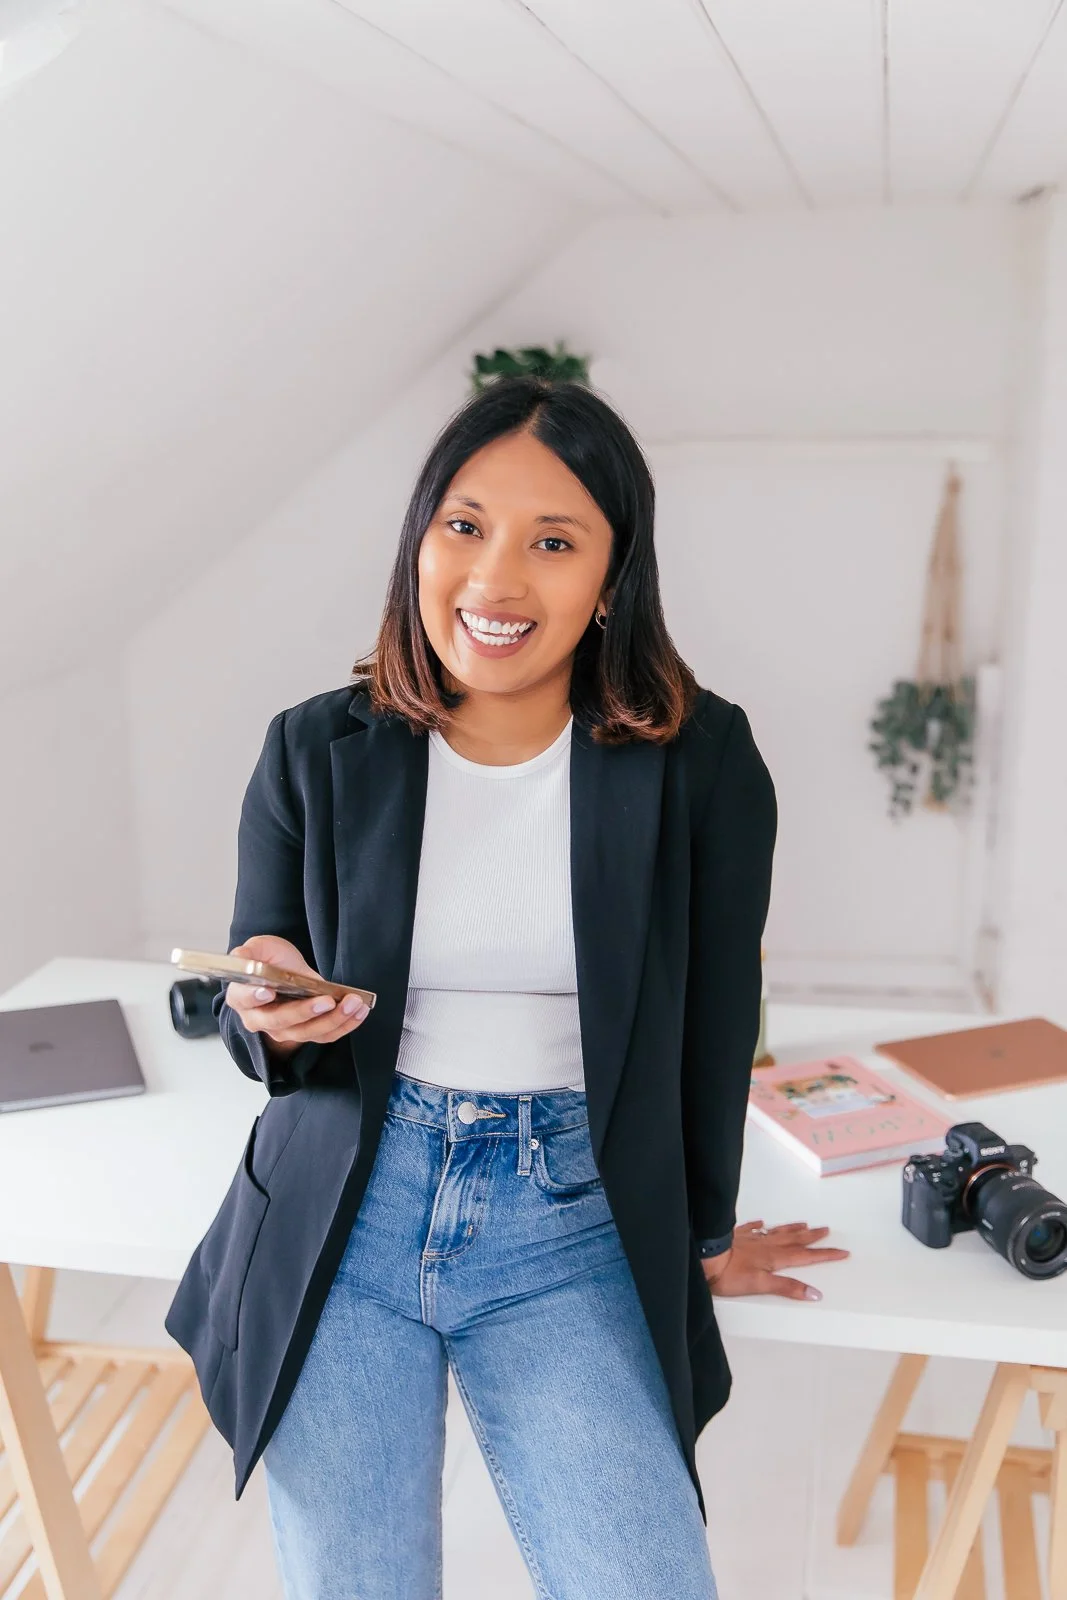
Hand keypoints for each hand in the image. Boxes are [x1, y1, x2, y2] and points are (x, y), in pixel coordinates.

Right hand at [225, 936, 371, 1058]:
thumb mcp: (259, 948)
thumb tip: (239, 959)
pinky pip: (326, 1036)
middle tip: (327, 1000)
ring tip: (353, 1003)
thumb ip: (248, 953)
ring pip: (308, 1032)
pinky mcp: (307, 1032)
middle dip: (306, 1012)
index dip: (255, 997)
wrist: (285, 972)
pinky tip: (360, 1010)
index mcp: (242, 997)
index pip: (246, 1000)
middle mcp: (260, 1019)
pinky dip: (345, 1025)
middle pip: (281, 1022)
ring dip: (333, 1020)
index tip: (268, 992)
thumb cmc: (269, 961)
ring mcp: (284, 1030)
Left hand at [701, 1220, 849, 1301]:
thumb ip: (787, 1288)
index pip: (805, 1257)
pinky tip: (762, 1222)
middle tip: (827, 1230)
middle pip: (794, 1240)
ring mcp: (751, 1239)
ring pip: (777, 1232)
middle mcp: (766, 1246)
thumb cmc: (730, 1275)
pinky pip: (752, 1229)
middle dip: (812, 1237)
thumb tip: (814, 1293)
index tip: (842, 1252)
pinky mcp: (737, 1237)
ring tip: (804, 1224)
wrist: (705, 1257)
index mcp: (775, 1258)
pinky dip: (760, 1226)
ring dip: (792, 1229)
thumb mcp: (761, 1285)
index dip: (825, 1255)